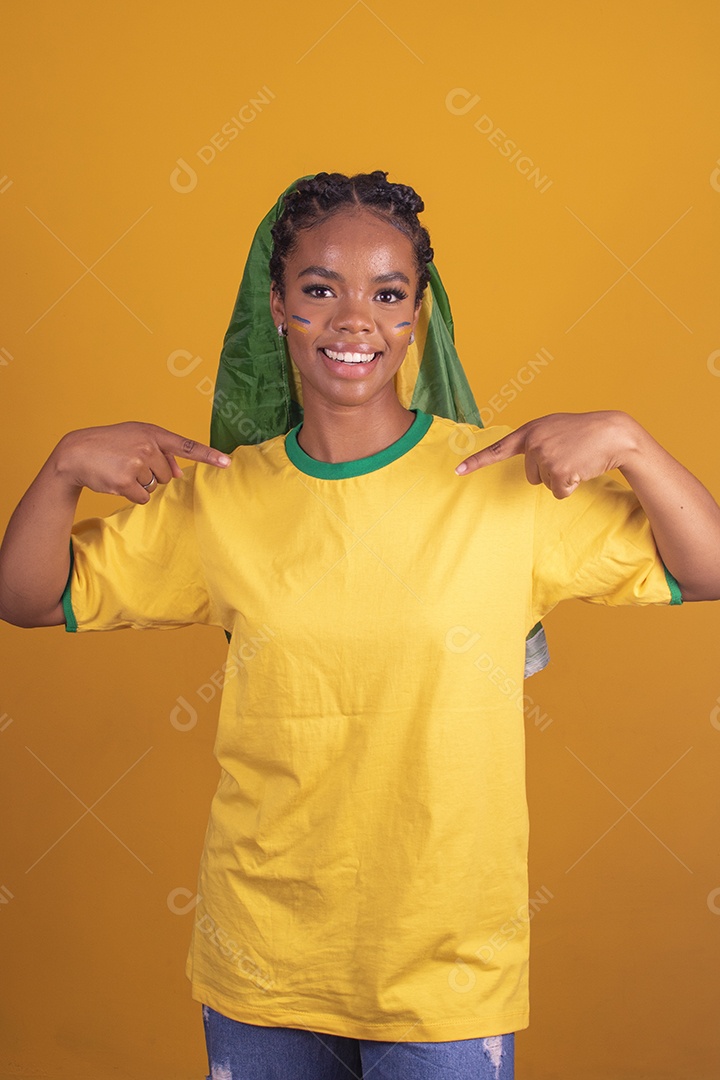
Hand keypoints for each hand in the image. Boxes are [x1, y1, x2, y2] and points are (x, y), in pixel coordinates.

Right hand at [52, 422, 230, 504]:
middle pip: (168, 475)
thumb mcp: (136, 439)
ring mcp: (136, 463)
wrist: (77, 452)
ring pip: (155, 486)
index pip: (187, 446)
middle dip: (152, 474)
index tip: (227, 463)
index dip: (209, 455)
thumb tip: (179, 474)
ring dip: (140, 483)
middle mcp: (148, 446)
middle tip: (129, 463)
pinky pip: (143, 497)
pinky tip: (117, 481)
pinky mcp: (125, 481)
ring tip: (121, 469)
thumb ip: (161, 453)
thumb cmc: (110, 445)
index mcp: (153, 433)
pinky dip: (132, 494)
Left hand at [455, 411, 639, 497]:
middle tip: (568, 456)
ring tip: (576, 460)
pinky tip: (581, 469)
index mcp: (530, 431)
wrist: (613, 433)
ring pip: (545, 484)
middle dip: (549, 472)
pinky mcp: (559, 472)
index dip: (476, 462)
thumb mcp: (554, 428)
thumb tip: (528, 463)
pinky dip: (571, 487)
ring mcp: (545, 457)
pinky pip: (559, 492)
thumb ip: (535, 440)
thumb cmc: (585, 432)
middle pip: (531, 476)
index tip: (457, 471)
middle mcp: (533, 443)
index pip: (497, 449)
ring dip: (561, 478)